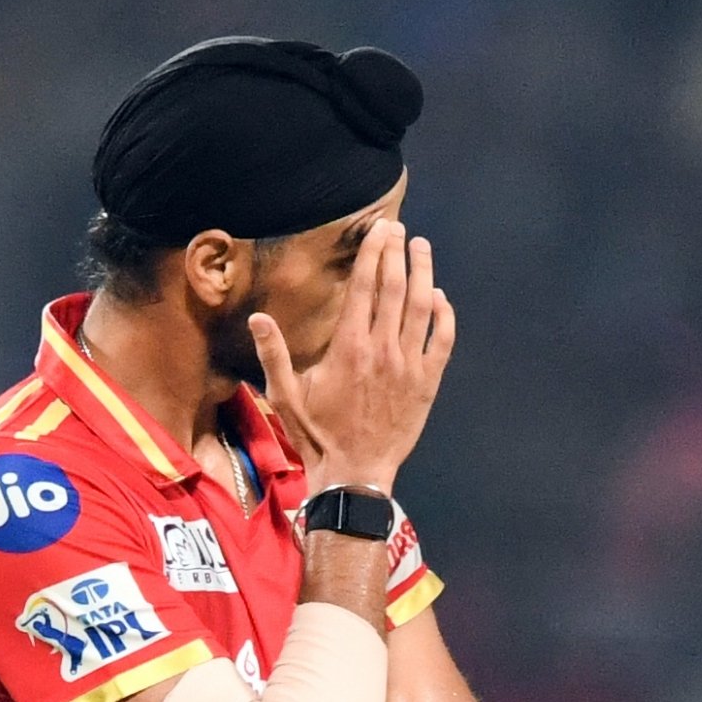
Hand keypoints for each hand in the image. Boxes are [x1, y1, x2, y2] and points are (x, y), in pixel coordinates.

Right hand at [250, 218, 455, 493]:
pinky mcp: (427, 383)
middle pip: (395, 287)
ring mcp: (409, 365)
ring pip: (422, 307)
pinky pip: (443, 341)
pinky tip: (439, 298)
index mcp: (349, 347)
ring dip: (424, 272)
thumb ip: (273, 354)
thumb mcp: (286, 396)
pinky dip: (444, 315)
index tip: (378, 229)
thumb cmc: (317, 436)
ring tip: (421, 247)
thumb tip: (257, 317)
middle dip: (397, 252)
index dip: (373, 253)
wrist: (355, 473)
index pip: (364, 286)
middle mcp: (383, 349)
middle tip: (398, 229)